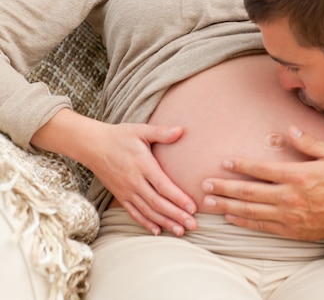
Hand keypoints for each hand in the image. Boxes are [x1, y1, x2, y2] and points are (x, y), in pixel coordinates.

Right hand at [81, 121, 197, 235]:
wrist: (93, 146)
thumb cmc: (120, 136)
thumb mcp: (140, 130)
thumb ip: (161, 132)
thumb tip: (181, 130)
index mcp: (143, 165)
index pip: (163, 186)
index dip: (179, 199)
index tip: (193, 208)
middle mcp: (134, 182)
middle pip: (158, 203)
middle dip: (177, 215)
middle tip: (193, 225)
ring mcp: (126, 191)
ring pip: (148, 211)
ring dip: (165, 222)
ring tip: (181, 231)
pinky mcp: (120, 196)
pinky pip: (134, 213)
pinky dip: (146, 223)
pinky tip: (157, 231)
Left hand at [201, 126, 323, 240]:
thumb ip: (309, 142)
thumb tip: (289, 129)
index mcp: (297, 175)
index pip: (262, 169)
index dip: (241, 165)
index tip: (225, 162)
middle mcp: (289, 197)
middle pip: (249, 192)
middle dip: (225, 187)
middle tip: (205, 183)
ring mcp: (288, 216)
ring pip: (251, 210)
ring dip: (227, 205)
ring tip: (209, 201)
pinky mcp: (289, 230)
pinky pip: (261, 226)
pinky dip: (243, 222)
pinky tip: (230, 216)